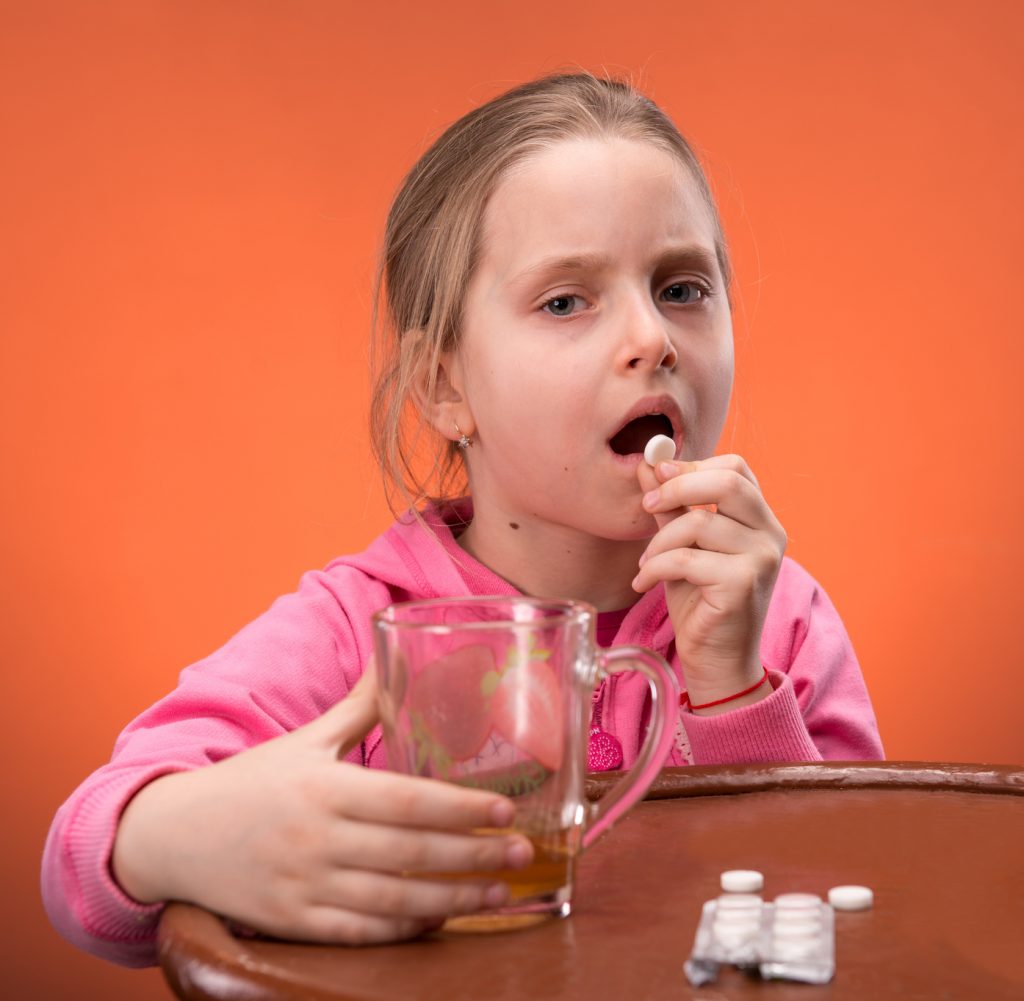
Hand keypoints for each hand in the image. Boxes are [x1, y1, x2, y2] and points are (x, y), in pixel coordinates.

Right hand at [112, 667, 533, 944]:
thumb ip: (360, 704)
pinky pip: (362, 933)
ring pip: (396, 901)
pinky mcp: (293, 922)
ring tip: (502, 892)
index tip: (504, 810)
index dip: (460, 809)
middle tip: (524, 854)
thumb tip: (398, 652)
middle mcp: (317, 839)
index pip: (406, 800)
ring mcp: (304, 886)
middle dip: (475, 855)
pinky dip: (407, 930)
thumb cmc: (250, 781)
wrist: (174, 836)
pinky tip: (443, 918)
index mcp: (323, 787)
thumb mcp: (306, 738)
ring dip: (455, 898)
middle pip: (411, 852)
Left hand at [632, 455, 785, 711]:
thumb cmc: (701, 601)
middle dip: (677, 487)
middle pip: (726, 481)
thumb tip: (648, 465)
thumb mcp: (682, 545)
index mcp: (760, 518)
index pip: (736, 467)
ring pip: (698, 522)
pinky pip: (686, 559)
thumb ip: (671, 507)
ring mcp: (762, 558)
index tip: (659, 476)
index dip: (693, 464)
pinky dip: (655, 568)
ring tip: (645, 562)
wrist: (717, 659)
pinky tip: (643, 582)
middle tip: (648, 504)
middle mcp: (771, 533)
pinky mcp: (743, 583)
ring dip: (658, 541)